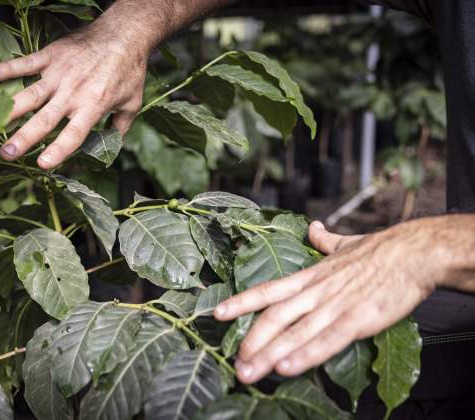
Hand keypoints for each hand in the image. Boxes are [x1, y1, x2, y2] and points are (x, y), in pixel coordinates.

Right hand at [0, 29, 146, 168]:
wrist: (124, 33)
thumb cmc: (130, 70)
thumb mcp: (132, 104)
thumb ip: (120, 128)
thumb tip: (112, 147)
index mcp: (93, 107)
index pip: (73, 134)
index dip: (58, 150)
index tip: (42, 164)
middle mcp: (73, 93)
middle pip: (44, 120)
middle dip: (24, 138)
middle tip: (6, 154)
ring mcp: (59, 74)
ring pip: (30, 95)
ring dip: (10, 110)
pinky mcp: (52, 56)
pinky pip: (25, 63)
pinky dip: (7, 68)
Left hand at [213, 218, 463, 383]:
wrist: (413, 252)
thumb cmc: (380, 251)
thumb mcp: (344, 244)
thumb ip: (324, 241)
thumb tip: (313, 228)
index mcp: (311, 276)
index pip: (268, 290)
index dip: (242, 303)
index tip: (218, 314)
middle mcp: (316, 292)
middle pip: (274, 317)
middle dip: (251, 341)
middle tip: (235, 364)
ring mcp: (335, 306)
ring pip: (294, 332)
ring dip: (268, 354)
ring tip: (249, 372)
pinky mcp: (358, 319)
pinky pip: (327, 340)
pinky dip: (305, 354)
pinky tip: (286, 367)